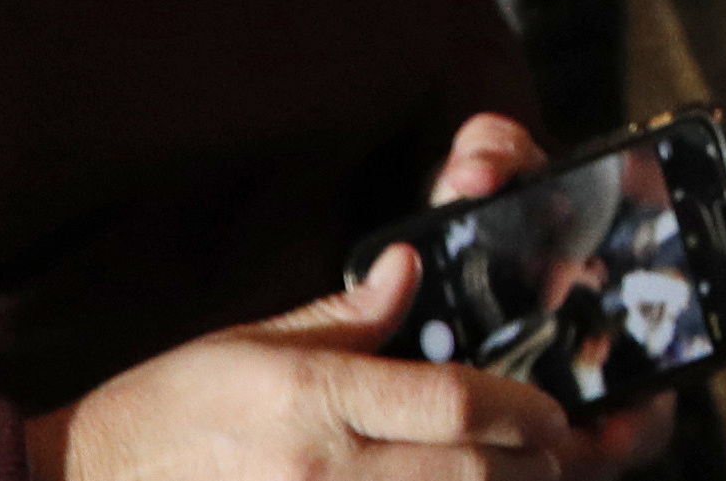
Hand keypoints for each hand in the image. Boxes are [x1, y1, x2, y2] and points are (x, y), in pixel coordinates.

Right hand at [30, 123, 667, 480]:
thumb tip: (409, 265)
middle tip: (560, 455)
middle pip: (463, 474)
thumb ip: (344, 313)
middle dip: (530, 467)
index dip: (519, 408)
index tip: (552, 407)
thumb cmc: (165, 408)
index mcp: (314, 399)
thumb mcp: (252, 342)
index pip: (449, 402)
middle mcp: (321, 469)